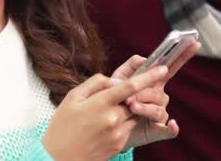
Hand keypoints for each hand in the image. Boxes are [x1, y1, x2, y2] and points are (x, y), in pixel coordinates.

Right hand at [43, 65, 168, 160]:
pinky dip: (123, 121)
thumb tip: (115, 80)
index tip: (162, 68)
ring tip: (107, 111)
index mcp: (101, 103)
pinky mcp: (119, 145)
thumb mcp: (72, 97)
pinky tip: (105, 124)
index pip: (131, 86)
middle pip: (136, 100)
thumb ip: (95, 84)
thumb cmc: (63, 125)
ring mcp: (118, 133)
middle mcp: (113, 118)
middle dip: (137, 94)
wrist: (59, 158)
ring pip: (134, 114)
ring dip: (129, 109)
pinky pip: (129, 127)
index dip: (149, 76)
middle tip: (125, 92)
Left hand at [111, 40, 199, 149]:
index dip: (182, 55)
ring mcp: (160, 114)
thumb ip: (130, 65)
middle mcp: (160, 97)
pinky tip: (172, 125)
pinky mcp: (158, 131)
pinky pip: (169, 130)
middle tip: (128, 98)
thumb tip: (145, 59)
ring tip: (131, 107)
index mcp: (153, 83)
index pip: (170, 67)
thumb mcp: (119, 78)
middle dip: (144, 93)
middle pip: (158, 93)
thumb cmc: (115, 99)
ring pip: (159, 109)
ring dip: (145, 108)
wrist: (108, 124)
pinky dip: (172, 128)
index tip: (193, 43)